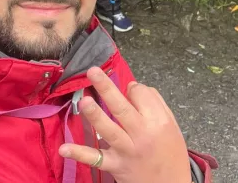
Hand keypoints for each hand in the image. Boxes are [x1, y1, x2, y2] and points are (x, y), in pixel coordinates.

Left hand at [58, 67, 191, 182]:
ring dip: (95, 115)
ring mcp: (127, 151)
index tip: (130, 90)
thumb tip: (131, 86)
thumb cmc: (171, 153)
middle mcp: (143, 134)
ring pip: (109, 130)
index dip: (132, 89)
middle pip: (122, 108)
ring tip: (84, 101)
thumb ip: (156, 104)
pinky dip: (80, 154)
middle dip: (107, 88)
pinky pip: (96, 159)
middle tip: (92, 71)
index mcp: (158, 122)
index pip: (141, 96)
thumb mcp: (172, 126)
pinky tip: (65, 148)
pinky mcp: (115, 166)